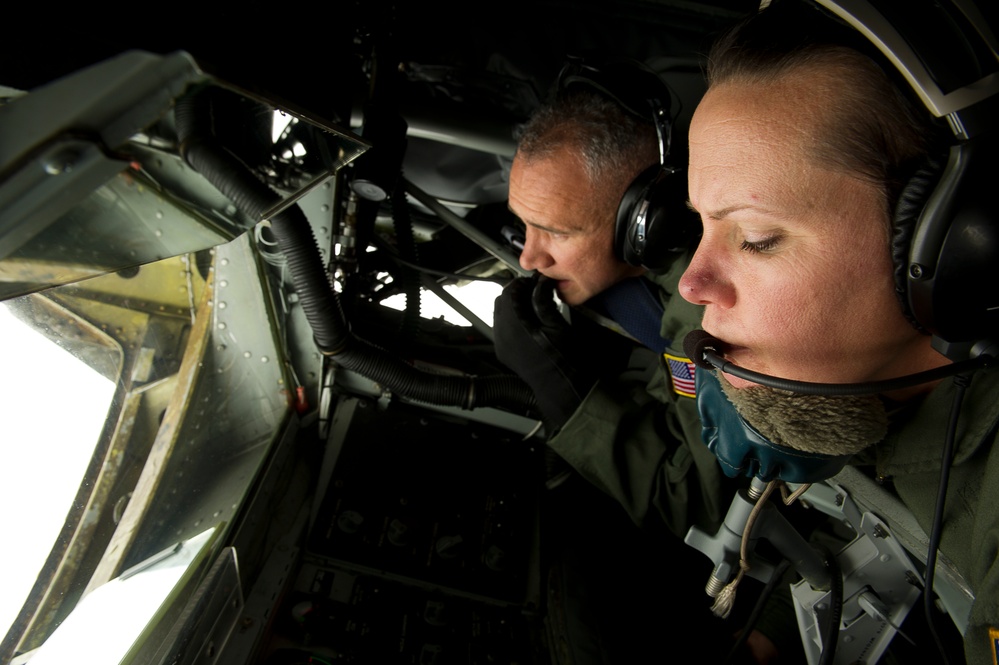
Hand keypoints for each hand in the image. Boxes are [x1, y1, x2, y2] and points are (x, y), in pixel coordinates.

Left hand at [493, 274, 625, 431]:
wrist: (561, 386)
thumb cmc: (563, 355)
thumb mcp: (556, 323)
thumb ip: (543, 299)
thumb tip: (540, 283)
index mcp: (514, 325)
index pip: (509, 293)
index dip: (521, 284)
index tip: (534, 283)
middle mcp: (501, 334)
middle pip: (501, 303)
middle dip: (515, 295)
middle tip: (533, 293)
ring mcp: (500, 345)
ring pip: (499, 316)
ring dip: (512, 308)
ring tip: (531, 308)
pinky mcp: (503, 353)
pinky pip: (501, 330)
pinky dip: (510, 321)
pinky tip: (527, 323)